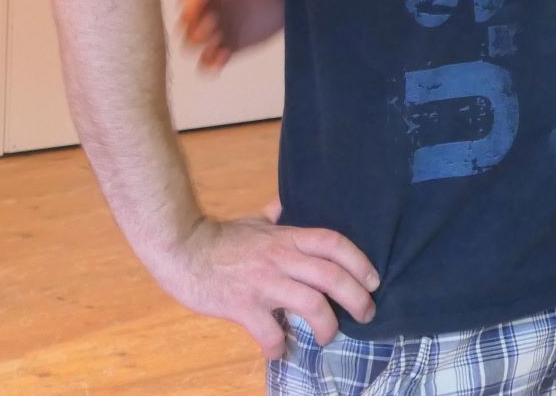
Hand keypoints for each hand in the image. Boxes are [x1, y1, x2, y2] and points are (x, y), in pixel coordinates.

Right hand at [153, 212, 379, 358]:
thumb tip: (286, 202)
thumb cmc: (219, 237)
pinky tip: (280, 352)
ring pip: (311, 304)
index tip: (373, 279)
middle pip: (332, 276)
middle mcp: (281, 258)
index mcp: (287, 237)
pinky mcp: (241, 306)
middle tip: (367, 313)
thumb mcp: (255, 220)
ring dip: (328, 325)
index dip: (359, 261)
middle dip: (357, 298)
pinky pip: (269, 332)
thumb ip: (275, 215)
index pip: (334, 244)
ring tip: (330, 337)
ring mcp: (263, 283)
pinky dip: (279, 347)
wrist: (181, 249)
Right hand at [175, 0, 285, 72]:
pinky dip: (210, 65)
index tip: (204, 5)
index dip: (191, 6)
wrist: (288, 0)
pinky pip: (208, 62)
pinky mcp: (227, 48)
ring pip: (192, 46)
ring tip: (219, 43)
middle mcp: (207, 12)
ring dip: (200, 47)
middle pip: (184, 27)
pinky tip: (223, 58)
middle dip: (194, 28)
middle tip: (214, 25)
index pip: (186, 2)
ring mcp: (216, 31)